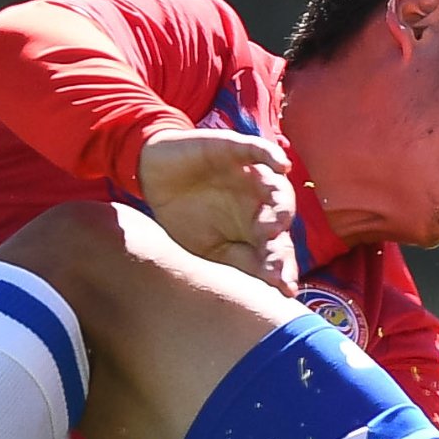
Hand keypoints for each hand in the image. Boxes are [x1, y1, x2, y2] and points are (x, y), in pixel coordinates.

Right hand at [135, 127, 298, 286]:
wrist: (154, 176)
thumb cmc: (182, 216)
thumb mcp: (205, 248)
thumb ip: (236, 262)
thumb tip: (268, 286)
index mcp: (255, 230)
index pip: (276, 249)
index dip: (281, 267)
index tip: (283, 288)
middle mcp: (260, 204)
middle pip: (281, 222)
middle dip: (280, 243)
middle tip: (277, 264)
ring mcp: (252, 176)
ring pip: (278, 189)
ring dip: (280, 205)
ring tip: (275, 224)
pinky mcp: (237, 150)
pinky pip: (259, 150)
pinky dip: (271, 155)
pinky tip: (281, 166)